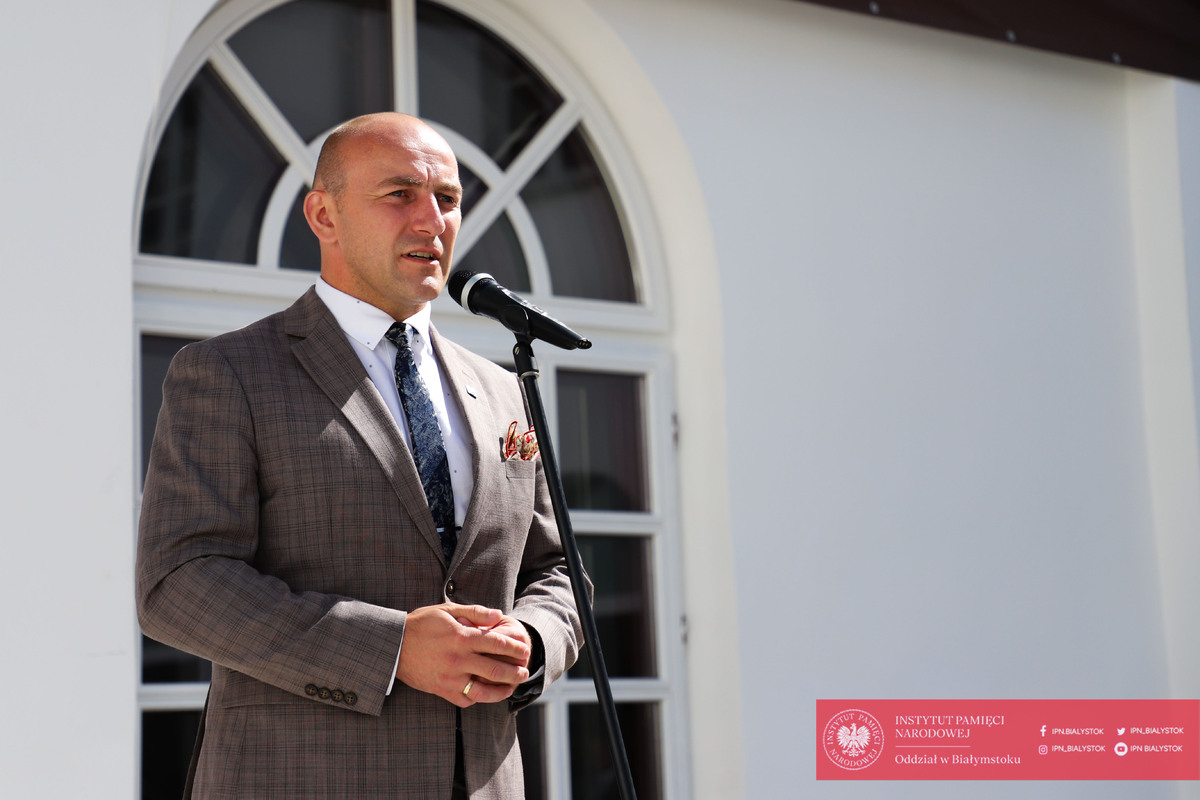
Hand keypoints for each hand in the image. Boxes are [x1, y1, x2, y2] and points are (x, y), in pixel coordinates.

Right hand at [396, 603, 531, 706]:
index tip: (525, 650)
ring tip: (512, 687)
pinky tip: (485, 694)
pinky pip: (464, 699)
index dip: (515, 647)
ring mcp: (450, 677)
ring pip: (483, 691)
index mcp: (461, 637)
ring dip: (502, 691)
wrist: (394, 645)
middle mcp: (458, 659)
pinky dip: (477, 698)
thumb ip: (475, 612)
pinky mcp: (441, 690)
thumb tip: (498, 616)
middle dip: (515, 671)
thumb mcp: (447, 610)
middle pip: (495, 669)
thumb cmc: (421, 624)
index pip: (497, 643)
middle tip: (525, 671)